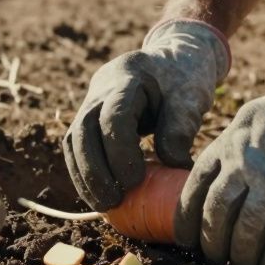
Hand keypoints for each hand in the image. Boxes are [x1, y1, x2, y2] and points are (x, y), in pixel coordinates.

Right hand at [64, 19, 229, 210]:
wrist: (172, 59)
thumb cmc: (184, 79)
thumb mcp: (190, 98)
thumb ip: (180, 128)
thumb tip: (173, 166)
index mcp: (127, 77)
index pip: (113, 116)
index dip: (120, 152)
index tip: (135, 180)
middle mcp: (101, 88)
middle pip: (83, 130)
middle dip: (94, 170)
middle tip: (113, 201)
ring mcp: (91, 101)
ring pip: (73, 140)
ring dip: (84, 176)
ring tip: (103, 205)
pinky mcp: (90, 117)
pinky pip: (77, 146)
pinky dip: (84, 172)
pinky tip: (98, 195)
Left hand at [173, 59, 264, 264]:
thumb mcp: (263, 120)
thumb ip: (241, 146)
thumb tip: (222, 188)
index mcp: (234, 137)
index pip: (197, 184)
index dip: (187, 218)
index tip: (187, 240)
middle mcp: (248, 157)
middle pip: (218, 212)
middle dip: (214, 243)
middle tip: (218, 259)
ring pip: (248, 231)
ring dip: (244, 257)